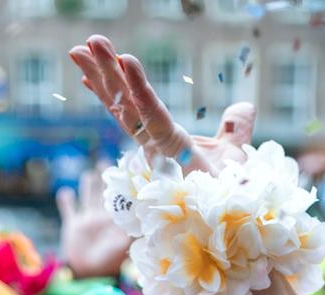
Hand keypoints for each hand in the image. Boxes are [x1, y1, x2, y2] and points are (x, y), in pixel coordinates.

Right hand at [56, 168, 134, 279]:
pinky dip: (66, 201)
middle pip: (104, 192)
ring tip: (91, 173)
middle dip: (106, 177)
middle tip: (108, 161)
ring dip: (88, 185)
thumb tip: (144, 220)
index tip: (127, 168)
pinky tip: (65, 192)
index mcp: (117, 220)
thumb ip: (132, 231)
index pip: (121, 197)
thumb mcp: (123, 245)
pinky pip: (68, 209)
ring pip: (87, 196)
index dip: (124, 184)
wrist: (89, 275)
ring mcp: (87, 220)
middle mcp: (103, 217)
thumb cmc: (109, 262)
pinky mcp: (73, 225)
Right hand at [69, 35, 254, 175]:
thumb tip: (243, 107)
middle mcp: (155, 145)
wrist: (233, 217)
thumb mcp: (233, 153)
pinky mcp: (169, 153)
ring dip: (105, 75)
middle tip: (81, 46)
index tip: (103, 66)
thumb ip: (234, 128)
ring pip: (127, 106)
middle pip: (122, 104)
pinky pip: (152, 115)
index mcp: (166, 142)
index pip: (136, 110)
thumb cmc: (229, 193)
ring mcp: (158, 150)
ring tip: (82, 48)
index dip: (119, 89)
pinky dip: (139, 88)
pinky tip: (126, 61)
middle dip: (101, 75)